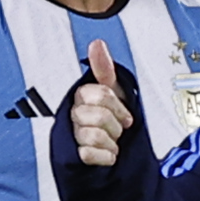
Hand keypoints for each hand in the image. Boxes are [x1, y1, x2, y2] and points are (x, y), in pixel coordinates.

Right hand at [72, 39, 133, 166]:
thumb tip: (96, 43)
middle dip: (115, 125)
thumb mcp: (114, 90)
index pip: (101, 94)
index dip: (118, 106)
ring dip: (111, 141)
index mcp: (82, 94)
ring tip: (112, 141)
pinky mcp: (75, 155)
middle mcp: (75, 113)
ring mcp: (73, 134)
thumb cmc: (113, 116)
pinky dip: (106, 156)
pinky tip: (108, 154)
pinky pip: (89, 154)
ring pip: (93, 136)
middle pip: (99, 116)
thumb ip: (104, 68)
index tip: (126, 115)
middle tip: (119, 129)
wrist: (119, 148)